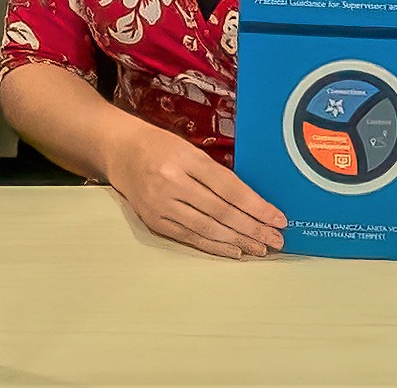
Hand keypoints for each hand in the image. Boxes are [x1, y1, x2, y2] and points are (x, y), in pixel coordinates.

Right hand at [104, 122, 283, 257]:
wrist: (118, 151)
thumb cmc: (159, 146)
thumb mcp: (189, 149)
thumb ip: (216, 173)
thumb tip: (252, 202)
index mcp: (185, 159)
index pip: (229, 188)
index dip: (256, 206)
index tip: (278, 218)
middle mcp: (172, 183)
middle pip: (221, 212)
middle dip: (253, 228)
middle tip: (276, 239)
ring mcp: (160, 205)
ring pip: (207, 228)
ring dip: (238, 240)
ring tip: (260, 247)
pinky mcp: (154, 221)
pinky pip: (190, 237)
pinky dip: (214, 246)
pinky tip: (234, 250)